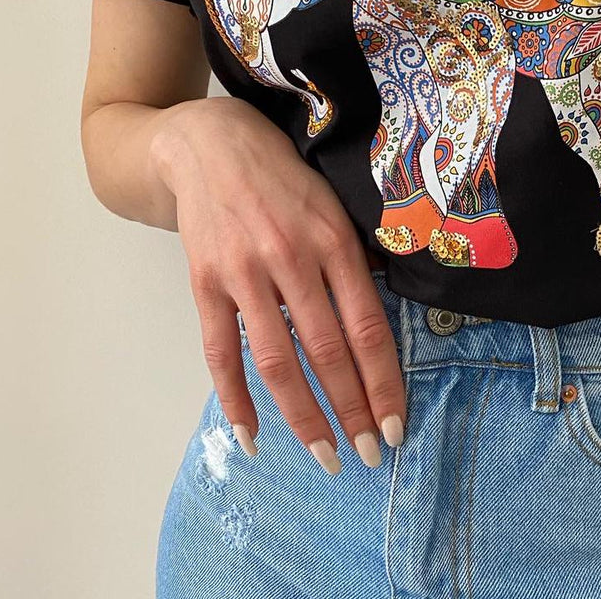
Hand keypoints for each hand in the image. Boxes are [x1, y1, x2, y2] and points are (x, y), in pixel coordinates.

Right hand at [150, 96, 404, 473]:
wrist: (211, 144)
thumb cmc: (285, 176)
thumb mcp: (336, 203)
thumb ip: (359, 257)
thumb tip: (388, 316)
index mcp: (334, 240)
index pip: (367, 327)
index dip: (383, 381)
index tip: (395, 423)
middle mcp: (291, 258)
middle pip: (327, 351)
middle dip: (351, 410)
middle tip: (370, 455)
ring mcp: (244, 273)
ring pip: (276, 360)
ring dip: (303, 416)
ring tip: (325, 456)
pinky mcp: (205, 282)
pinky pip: (220, 352)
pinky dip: (234, 399)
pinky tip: (252, 435)